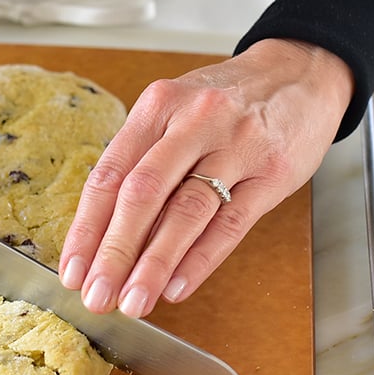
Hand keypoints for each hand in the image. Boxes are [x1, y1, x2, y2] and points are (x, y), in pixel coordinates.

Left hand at [59, 38, 352, 316]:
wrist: (302, 72)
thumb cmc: (229, 102)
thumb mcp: (177, 113)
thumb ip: (144, 163)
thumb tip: (106, 236)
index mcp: (158, 106)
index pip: (110, 174)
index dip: (86, 228)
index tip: (71, 271)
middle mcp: (193, 121)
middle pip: (142, 194)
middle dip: (114, 252)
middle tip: (96, 295)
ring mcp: (236, 146)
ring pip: (185, 212)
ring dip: (154, 265)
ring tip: (134, 302)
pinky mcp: (271, 172)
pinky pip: (230, 223)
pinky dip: (200, 259)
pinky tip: (177, 287)